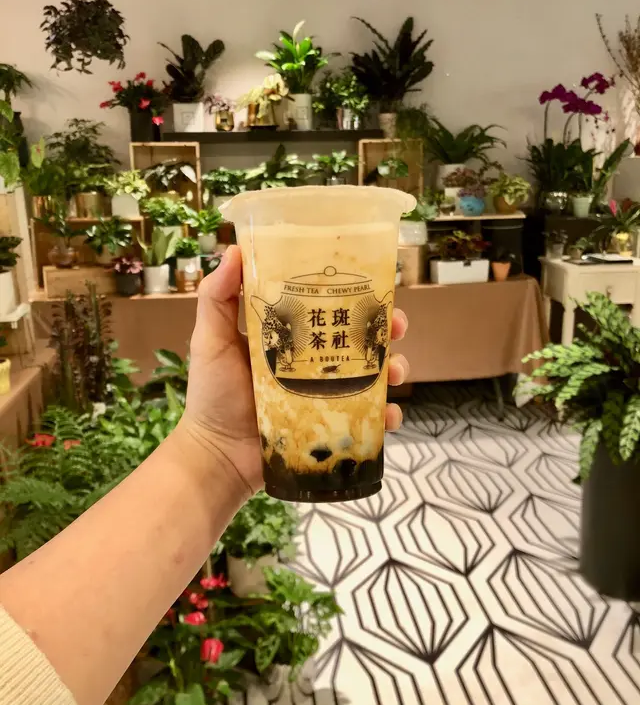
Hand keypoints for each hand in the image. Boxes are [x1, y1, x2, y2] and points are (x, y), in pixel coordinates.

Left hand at [179, 246, 409, 496]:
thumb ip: (217, 298)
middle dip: (385, 331)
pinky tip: (389, 416)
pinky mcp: (331, 428)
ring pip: (373, 378)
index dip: (354, 295)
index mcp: (290, 338)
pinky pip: (368, 421)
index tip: (374, 285)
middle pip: (360, 340)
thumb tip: (234, 249)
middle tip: (395, 327)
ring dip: (393, 370)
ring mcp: (325, 397)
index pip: (328, 308)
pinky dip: (385, 418)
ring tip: (396, 372)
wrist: (216, 455)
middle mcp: (313, 364)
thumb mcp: (211, 340)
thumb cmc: (212, 395)